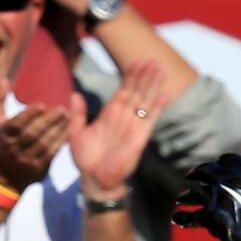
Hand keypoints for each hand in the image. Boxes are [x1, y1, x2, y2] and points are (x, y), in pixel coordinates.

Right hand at [0, 80, 71, 192]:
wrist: (4, 176)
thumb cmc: (1, 142)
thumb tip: (4, 79)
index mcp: (3, 135)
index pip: (16, 125)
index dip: (28, 115)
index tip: (41, 105)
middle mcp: (14, 148)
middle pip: (32, 134)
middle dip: (48, 121)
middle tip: (63, 109)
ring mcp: (27, 159)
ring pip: (44, 144)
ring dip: (58, 130)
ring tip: (69, 117)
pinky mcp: (39, 168)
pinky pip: (52, 154)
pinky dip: (60, 142)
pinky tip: (70, 131)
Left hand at [70, 61, 166, 197]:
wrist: (95, 180)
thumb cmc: (86, 159)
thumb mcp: (76, 132)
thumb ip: (78, 114)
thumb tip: (75, 94)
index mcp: (109, 114)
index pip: (123, 91)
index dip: (130, 77)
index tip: (137, 63)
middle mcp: (123, 118)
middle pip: (137, 92)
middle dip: (144, 76)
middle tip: (152, 60)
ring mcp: (132, 127)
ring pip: (144, 102)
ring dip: (152, 86)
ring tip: (159, 70)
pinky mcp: (139, 138)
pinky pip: (150, 120)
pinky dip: (157, 108)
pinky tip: (165, 96)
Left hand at [172, 152, 240, 240]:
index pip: (226, 160)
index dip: (220, 164)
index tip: (215, 167)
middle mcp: (229, 180)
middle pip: (206, 172)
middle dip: (197, 173)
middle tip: (190, 177)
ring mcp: (219, 197)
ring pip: (196, 193)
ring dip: (187, 196)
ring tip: (180, 200)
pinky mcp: (212, 217)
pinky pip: (192, 216)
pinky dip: (184, 217)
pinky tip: (177, 219)